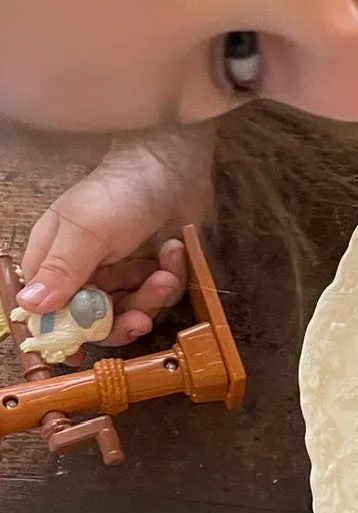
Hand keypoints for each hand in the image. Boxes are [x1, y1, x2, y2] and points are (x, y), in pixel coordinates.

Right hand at [17, 126, 213, 347]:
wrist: (173, 164)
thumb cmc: (120, 191)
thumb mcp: (86, 230)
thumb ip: (61, 269)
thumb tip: (30, 306)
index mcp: (52, 259)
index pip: (47, 310)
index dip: (63, 332)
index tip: (82, 348)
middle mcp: (84, 270)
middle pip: (94, 320)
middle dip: (120, 320)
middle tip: (140, 319)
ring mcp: (120, 271)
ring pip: (131, 309)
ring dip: (151, 296)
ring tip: (165, 273)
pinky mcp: (152, 269)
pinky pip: (159, 293)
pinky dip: (169, 276)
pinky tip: (173, 251)